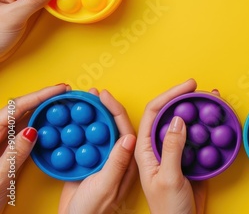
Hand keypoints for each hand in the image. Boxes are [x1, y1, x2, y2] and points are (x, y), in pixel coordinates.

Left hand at [0, 84, 67, 212]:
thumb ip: (15, 153)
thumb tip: (32, 130)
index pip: (15, 108)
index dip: (40, 96)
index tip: (59, 90)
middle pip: (19, 110)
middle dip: (43, 100)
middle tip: (66, 95)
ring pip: (20, 121)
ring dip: (41, 112)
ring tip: (62, 107)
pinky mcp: (1, 152)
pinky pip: (20, 134)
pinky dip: (37, 127)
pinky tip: (49, 127)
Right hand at [58, 88, 136, 213]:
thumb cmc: (95, 211)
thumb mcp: (109, 187)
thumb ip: (118, 163)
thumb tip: (130, 137)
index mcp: (129, 161)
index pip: (126, 128)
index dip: (116, 109)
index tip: (105, 94)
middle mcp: (119, 157)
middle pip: (114, 125)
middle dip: (105, 106)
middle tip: (93, 91)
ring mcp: (105, 159)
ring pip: (99, 130)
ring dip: (93, 114)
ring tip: (83, 99)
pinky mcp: (90, 163)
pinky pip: (86, 141)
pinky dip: (80, 127)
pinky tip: (73, 118)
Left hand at [135, 79, 206, 213]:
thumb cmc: (168, 208)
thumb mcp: (168, 177)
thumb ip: (172, 148)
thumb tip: (178, 118)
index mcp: (145, 149)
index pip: (154, 112)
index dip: (170, 94)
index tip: (189, 85)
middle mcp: (159, 146)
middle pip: (170, 113)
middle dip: (186, 98)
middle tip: (204, 90)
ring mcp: (175, 151)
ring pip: (187, 123)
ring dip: (200, 110)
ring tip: (215, 99)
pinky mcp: (190, 157)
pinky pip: (199, 137)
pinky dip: (209, 126)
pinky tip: (219, 120)